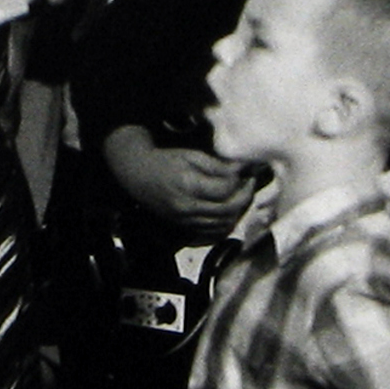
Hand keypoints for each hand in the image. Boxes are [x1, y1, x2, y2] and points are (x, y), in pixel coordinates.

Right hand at [103, 127, 255, 232]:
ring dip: (238, 212)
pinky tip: (229, 211)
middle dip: (245, 197)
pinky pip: (213, 233)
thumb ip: (218, 165)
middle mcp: (187, 207)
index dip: (241, 181)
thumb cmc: (165, 161)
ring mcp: (185, 220)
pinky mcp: (185, 227)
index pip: (225, 189)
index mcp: (188, 185)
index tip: (247, 172)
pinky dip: (226, 225)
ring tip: (241, 196)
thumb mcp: (191, 155)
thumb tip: (243, 170)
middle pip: (227, 210)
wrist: (139, 176)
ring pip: (223, 224)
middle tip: (250, 184)